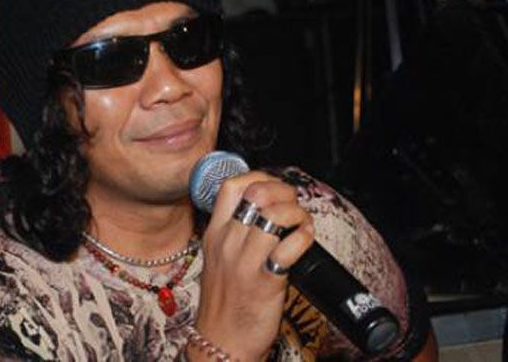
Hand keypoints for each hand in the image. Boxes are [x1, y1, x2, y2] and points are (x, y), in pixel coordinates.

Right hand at [191, 171, 314, 360]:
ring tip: (302, 223)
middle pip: (257, 193)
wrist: (221, 343)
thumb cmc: (223, 303)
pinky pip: (291, 245)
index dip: (258, 177)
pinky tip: (305, 241)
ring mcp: (245, 261)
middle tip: (293, 204)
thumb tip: (263, 210)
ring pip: (275, 214)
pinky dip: (304, 236)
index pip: (231, 186)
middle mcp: (227, 242)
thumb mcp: (217, 260)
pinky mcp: (265, 280)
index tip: (272, 187)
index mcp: (214, 234)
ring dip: (297, 213)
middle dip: (283, 191)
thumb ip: (233, 233)